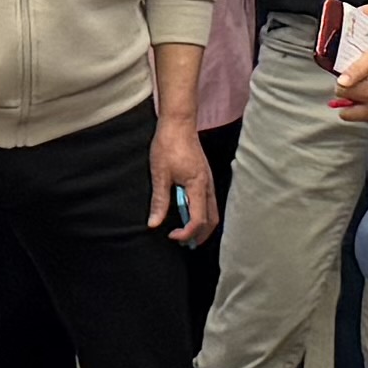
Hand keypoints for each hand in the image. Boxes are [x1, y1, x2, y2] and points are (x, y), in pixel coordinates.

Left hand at [147, 116, 214, 244]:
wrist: (178, 123)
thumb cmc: (169, 145)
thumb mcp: (160, 174)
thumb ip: (159, 201)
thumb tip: (154, 224)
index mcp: (198, 186)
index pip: (198, 220)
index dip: (186, 233)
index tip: (171, 235)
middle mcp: (208, 185)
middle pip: (212, 220)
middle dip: (200, 236)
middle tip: (184, 244)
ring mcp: (208, 181)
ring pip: (212, 211)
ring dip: (201, 226)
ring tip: (186, 234)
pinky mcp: (205, 177)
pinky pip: (208, 202)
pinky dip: (201, 214)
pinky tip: (187, 214)